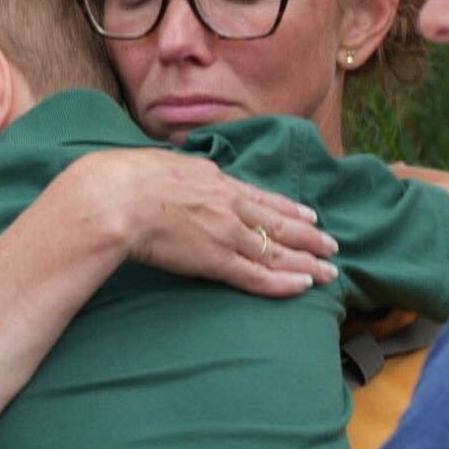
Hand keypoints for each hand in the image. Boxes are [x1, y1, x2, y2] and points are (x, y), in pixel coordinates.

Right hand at [60, 150, 337, 296]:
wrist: (116, 197)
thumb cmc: (125, 179)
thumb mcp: (160, 162)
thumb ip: (177, 170)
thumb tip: (174, 170)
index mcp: (214, 180)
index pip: (260, 197)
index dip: (288, 208)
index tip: (309, 215)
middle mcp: (228, 205)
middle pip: (279, 223)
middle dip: (309, 236)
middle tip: (332, 245)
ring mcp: (226, 233)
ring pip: (277, 251)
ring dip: (306, 263)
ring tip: (329, 271)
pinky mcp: (216, 260)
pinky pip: (258, 275)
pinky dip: (283, 282)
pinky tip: (304, 286)